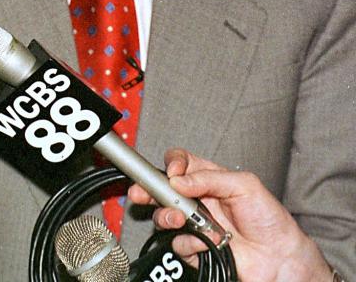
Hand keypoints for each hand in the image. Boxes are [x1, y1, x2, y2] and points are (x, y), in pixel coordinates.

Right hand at [127, 148, 334, 281]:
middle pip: (162, 190)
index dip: (171, 165)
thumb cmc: (269, 219)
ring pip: (164, 217)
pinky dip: (190, 243)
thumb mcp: (245, 185)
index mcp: (207, 179)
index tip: (173, 173)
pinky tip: (206, 241)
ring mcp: (194, 225)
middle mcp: (197, 200)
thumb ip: (210, 178)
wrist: (280, 257)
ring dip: (168, 217)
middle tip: (141, 194)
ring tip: (180, 219)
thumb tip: (179, 180)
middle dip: (147, 190)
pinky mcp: (196, 248)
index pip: (180, 164)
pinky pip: (178, 244)